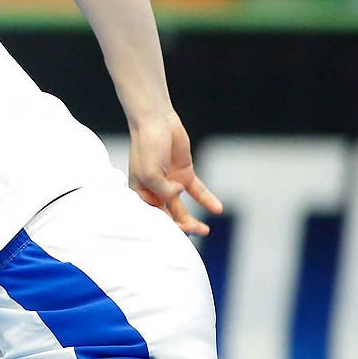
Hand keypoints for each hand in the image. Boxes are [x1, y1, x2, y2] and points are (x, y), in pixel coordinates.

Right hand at [127, 113, 221, 235]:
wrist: (157, 122)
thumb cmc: (146, 146)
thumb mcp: (150, 172)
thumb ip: (163, 190)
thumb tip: (177, 195)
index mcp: (140, 193)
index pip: (152, 216)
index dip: (162, 228)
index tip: (174, 236)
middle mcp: (155, 191)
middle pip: (167, 216)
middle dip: (180, 228)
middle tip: (194, 233)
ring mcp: (170, 183)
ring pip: (182, 208)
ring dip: (193, 220)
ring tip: (205, 230)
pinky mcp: (184, 174)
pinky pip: (197, 191)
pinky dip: (207, 200)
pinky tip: (217, 209)